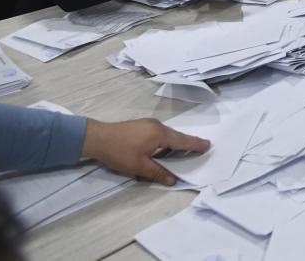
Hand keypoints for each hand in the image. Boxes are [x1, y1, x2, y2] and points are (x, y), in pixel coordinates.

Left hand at [81, 118, 210, 185]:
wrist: (97, 138)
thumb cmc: (119, 152)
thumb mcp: (139, 166)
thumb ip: (158, 172)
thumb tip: (173, 180)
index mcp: (159, 135)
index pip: (182, 141)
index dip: (195, 144)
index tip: (208, 145)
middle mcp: (157, 126)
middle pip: (176, 135)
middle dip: (188, 142)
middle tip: (201, 146)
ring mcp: (148, 123)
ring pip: (168, 133)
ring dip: (177, 140)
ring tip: (185, 147)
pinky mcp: (141, 125)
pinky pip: (160, 132)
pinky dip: (167, 138)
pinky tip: (164, 144)